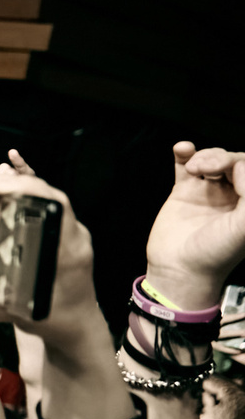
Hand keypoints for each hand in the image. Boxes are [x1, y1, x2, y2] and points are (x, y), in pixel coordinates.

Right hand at [0, 165, 96, 343]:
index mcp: (66, 251)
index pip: (51, 202)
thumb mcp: (12, 317)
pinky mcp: (62, 230)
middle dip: (1, 184)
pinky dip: (13, 195)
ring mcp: (70, 231)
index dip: (18, 187)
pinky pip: (40, 202)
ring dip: (5, 187)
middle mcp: (73, 235)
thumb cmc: (50, 320)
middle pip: (41, 190)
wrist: (77, 324)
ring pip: (40, 192)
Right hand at [143, 142, 244, 311]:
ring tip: (194, 169)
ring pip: (211, 159)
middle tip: (208, 169)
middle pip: (233, 161)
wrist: (180, 269)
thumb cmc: (217, 253)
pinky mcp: (183, 192)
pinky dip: (184, 153)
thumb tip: (239, 167)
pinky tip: (182, 149)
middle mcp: (232, 195)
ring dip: (203, 156)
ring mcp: (207, 192)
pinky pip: (184, 165)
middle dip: (221, 158)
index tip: (230, 176)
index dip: (240, 166)